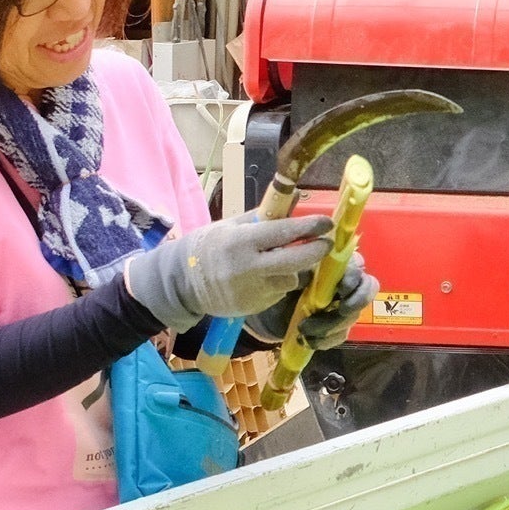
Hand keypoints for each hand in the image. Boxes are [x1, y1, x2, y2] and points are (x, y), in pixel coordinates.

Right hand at [120, 210, 330, 330]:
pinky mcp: (253, 307)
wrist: (182, 282)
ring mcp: (252, 291)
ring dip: (292, 269)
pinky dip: (277, 284)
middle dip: (316, 252)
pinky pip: (278, 293)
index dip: (309, 227)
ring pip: (290, 279)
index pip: (283, 232)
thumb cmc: (209, 247)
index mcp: (242, 242)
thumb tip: (293, 202)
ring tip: (278, 261)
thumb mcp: (231, 226)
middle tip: (326, 243)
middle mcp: (248, 268)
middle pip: (295, 261)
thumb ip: (263, 218)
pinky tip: (263, 278)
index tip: (326, 222)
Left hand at [248, 253, 380, 351]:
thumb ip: (302, 267)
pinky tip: (306, 340)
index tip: (341, 288)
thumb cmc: (278, 283)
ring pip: (351, 317)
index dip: (354, 277)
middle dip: (355, 303)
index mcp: (335, 265)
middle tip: (341, 311)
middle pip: (366, 291)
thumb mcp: (287, 271)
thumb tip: (310, 265)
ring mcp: (343, 308)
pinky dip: (324, 340)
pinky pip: (340, 336)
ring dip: (329, 326)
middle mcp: (345, 284)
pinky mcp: (336, 328)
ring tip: (304, 329)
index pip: (358, 265)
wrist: (267, 310)